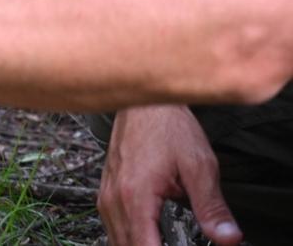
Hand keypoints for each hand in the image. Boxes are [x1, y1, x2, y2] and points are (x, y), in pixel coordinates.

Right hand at [98, 105, 241, 245]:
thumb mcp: (199, 166)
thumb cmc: (168, 127)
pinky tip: (149, 235)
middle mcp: (114, 198)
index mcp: (135, 196)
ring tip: (165, 240)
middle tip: (176, 243)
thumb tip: (228, 239)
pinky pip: (112, 226)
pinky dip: (129, 237)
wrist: (144, 103)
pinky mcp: (106, 191)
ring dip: (138, 245)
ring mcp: (107, 195)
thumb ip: (212, 207)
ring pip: (116, 240)